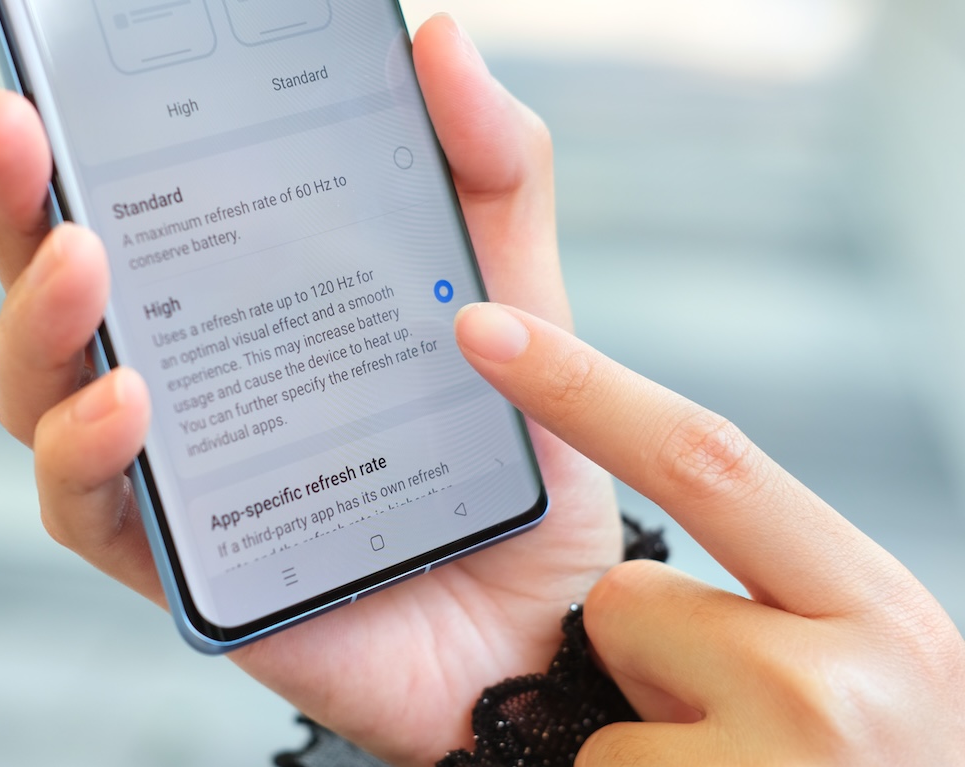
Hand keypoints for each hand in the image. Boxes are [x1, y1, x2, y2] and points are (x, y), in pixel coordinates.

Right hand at [0, 15, 621, 766]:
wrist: (544, 610)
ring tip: (82, 264)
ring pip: (41, 395)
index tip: (57, 79)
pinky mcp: (186, 563)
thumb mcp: (518, 293)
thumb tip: (440, 40)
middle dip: (17, 203)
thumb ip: (487, 171)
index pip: (133, 213)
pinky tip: (127, 402)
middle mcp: (191, 380)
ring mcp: (178, 472)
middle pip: (58, 291)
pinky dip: (89, 452)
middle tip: (18, 132)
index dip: (74, 145)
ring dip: (40, 324)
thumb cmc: (513, 451)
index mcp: (245, 305)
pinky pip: (92, 510)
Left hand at [454, 302, 964, 764]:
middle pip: (628, 601)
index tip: (481, 327)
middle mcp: (852, 683)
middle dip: (638, 654)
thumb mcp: (854, 659)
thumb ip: (767, 583)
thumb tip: (636, 552)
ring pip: (606, 714)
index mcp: (875, 604)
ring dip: (641, 748)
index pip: (705, 460)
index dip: (583, 389)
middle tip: (728, 724)